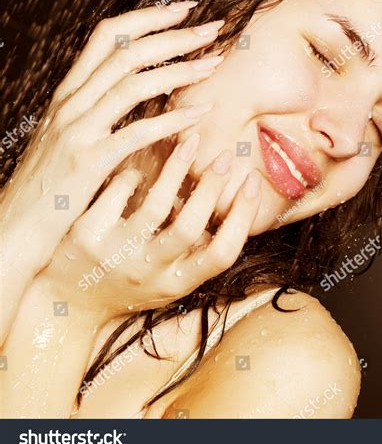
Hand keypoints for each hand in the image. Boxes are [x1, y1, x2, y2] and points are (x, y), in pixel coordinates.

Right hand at [0, 1, 223, 339]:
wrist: (15, 224)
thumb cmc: (49, 183)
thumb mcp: (68, 135)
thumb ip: (96, 109)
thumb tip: (137, 89)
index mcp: (70, 93)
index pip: (108, 36)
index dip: (149, 17)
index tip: (185, 10)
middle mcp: (71, 103)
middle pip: (127, 52)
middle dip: (175, 35)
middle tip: (214, 27)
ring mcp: (77, 130)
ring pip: (133, 83)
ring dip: (180, 69)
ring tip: (215, 63)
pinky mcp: (88, 162)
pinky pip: (136, 133)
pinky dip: (171, 120)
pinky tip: (200, 114)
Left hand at [39, 143, 261, 320]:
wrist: (68, 302)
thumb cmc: (128, 284)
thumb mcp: (167, 279)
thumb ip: (194, 252)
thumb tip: (230, 205)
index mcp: (174, 284)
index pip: (222, 255)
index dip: (242, 217)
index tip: (252, 182)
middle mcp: (147, 272)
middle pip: (190, 227)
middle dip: (212, 186)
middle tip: (224, 155)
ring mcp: (114, 254)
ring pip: (154, 205)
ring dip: (177, 168)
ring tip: (189, 141)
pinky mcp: (86, 234)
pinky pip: (117, 191)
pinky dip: (132, 175)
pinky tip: (137, 169)